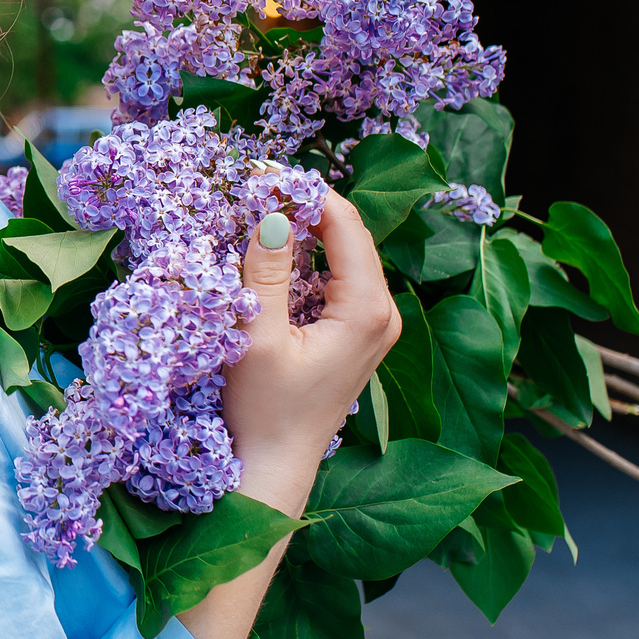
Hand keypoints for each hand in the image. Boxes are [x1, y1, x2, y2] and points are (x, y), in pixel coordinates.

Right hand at [219, 193, 400, 516]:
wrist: (275, 465)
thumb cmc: (266, 411)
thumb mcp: (259, 338)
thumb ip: (266, 273)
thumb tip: (271, 214)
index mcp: (368, 310)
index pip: (346, 225)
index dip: (306, 193)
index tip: (263, 174)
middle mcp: (383, 313)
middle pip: (350, 236)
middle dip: (305, 208)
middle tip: (256, 187)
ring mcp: (375, 325)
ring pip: (344, 256)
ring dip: (305, 232)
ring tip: (259, 212)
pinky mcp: (358, 335)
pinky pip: (338, 279)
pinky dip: (309, 259)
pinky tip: (274, 253)